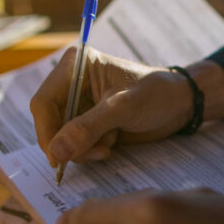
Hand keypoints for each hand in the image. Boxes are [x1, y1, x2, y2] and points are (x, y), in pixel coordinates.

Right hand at [29, 48, 195, 166]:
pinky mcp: (88, 121)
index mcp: (75, 66)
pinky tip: (111, 145)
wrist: (180, 103)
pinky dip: (88, 150)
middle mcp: (71, 83)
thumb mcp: (123, 108)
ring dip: (81, 149)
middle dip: (68, 144)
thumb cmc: (156, 94)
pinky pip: (74, 143)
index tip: (59, 158)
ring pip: (60, 137)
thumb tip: (56, 151)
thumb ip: (88, 128)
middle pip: (49, 123)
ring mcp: (79, 104)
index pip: (43, 103)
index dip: (47, 132)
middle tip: (94, 154)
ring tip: (108, 147)